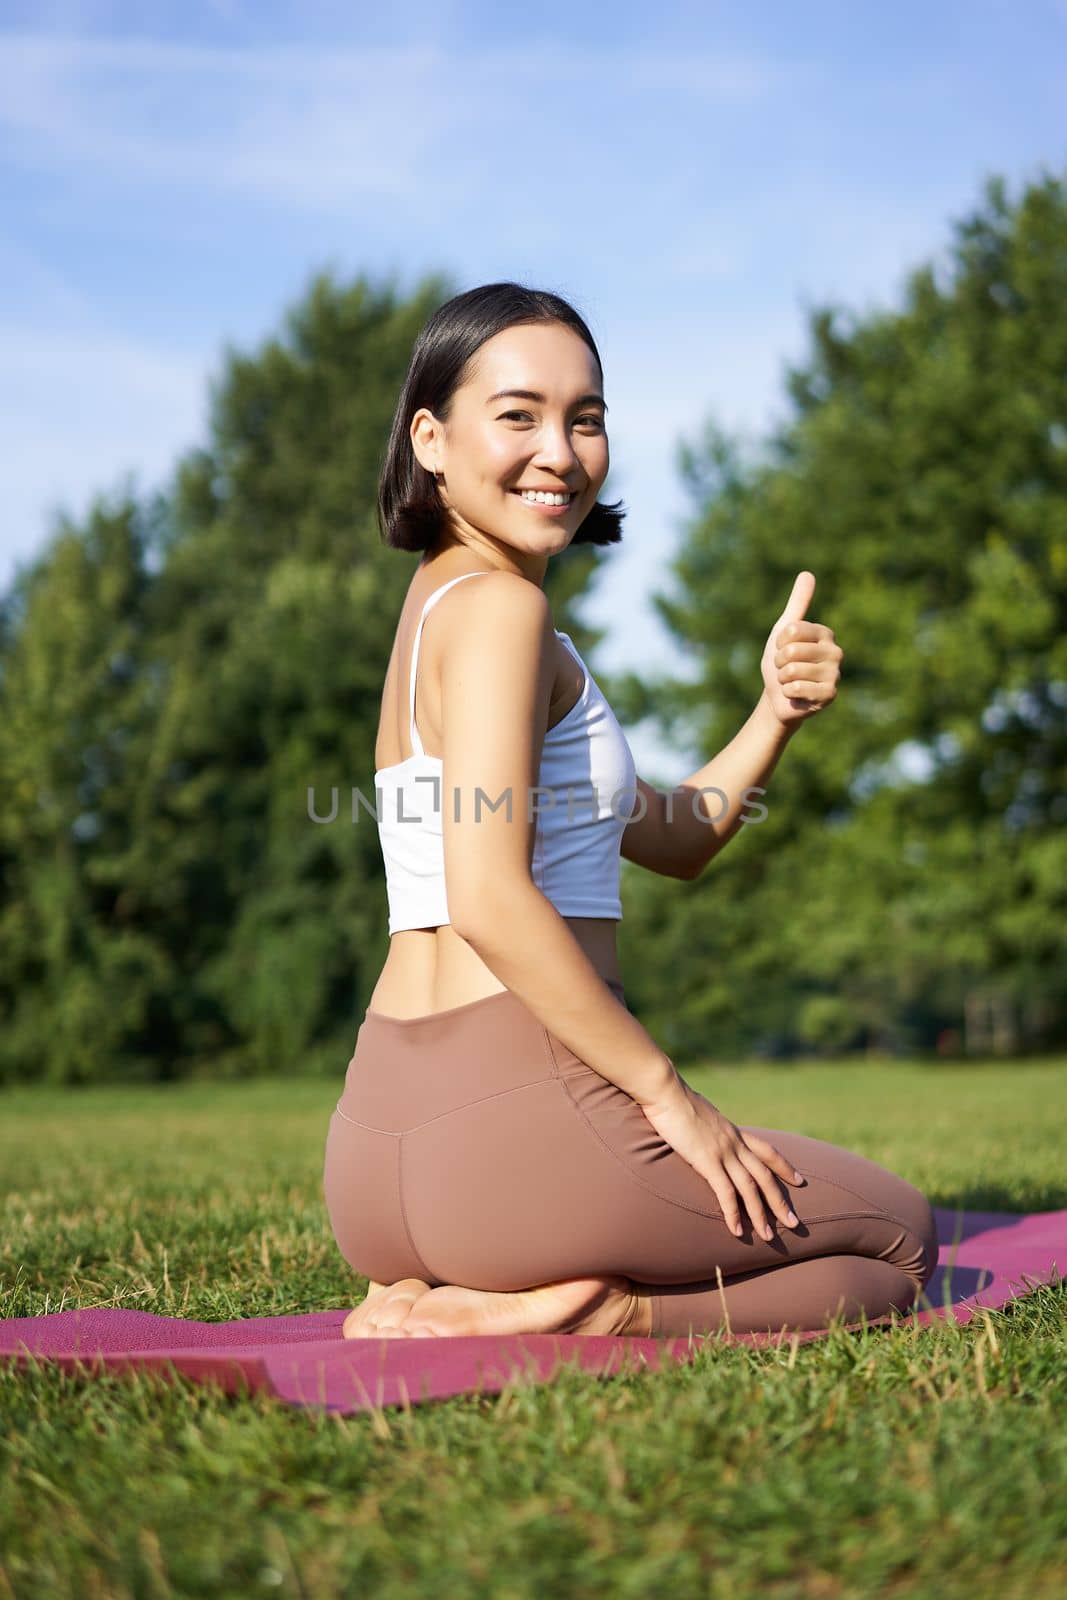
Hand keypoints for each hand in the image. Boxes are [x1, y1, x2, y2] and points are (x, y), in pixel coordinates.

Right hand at [639, 1079, 804, 1239]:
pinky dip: (733, 1213)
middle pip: (765, 1175)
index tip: (800, 1181)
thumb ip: (708, 1127)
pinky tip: (737, 1231)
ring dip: (761, 1214)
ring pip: (750, 1188)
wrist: (665, 1090)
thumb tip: (705, 1132)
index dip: (785, 1167)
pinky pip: (725, 1192)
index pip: (767, 1150)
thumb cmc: (674, 1099)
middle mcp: (734, 1142)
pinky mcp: (707, 1161)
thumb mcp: (699, 1114)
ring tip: (770, 1237)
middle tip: (795, 1223)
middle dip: (781, 1201)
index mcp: (733, 1131)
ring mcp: (723, 1152)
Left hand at [759, 571, 842, 727]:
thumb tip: (807, 574)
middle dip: (779, 663)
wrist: (779, 697)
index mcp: (825, 633)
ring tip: (791, 681)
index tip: (783, 649)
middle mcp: (835, 651)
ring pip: (792, 671)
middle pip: (791, 652)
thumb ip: (797, 604)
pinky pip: (797, 688)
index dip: (779, 643)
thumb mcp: (784, 630)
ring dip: (783, 679)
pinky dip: (789, 693)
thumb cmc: (781, 661)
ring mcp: (835, 674)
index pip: (791, 630)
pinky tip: (796, 695)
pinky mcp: (830, 694)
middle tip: (785, 669)